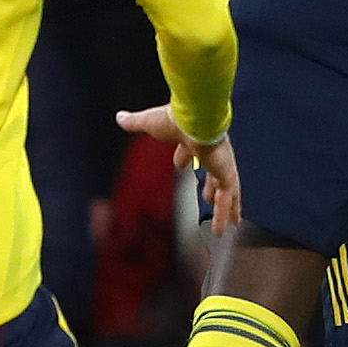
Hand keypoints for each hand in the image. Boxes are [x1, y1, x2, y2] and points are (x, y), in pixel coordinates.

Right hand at [117, 106, 243, 234]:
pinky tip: (222, 229)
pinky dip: (224, 214)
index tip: (180, 164)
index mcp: (193, 138)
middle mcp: (210, 152)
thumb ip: (135, 122)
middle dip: (211, 185)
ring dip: (224, 207)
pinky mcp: (226, 173)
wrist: (196, 118)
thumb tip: (119, 117)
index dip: (183, 157)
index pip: (188, 150)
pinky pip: (227, 198)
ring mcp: (221, 164)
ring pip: (225, 191)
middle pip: (212, 172)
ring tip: (228, 222)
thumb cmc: (175, 120)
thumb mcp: (150, 123)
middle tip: (208, 195)